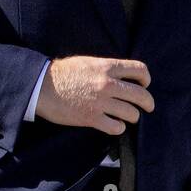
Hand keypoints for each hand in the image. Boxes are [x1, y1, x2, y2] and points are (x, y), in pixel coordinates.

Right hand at [35, 55, 153, 133]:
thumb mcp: (89, 62)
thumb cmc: (63, 72)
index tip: (144, 85)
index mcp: (108, 67)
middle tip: (148, 107)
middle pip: (141, 95)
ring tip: (128, 117)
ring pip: (132, 113)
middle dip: (148, 103)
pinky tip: (114, 125)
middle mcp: (108, 84)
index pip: (140, 70)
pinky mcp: (92, 118)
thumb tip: (123, 75)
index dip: (146, 79)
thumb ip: (108, 68)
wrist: (41, 86)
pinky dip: (118, 128)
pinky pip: (116, 127)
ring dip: (132, 117)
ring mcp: (101, 102)